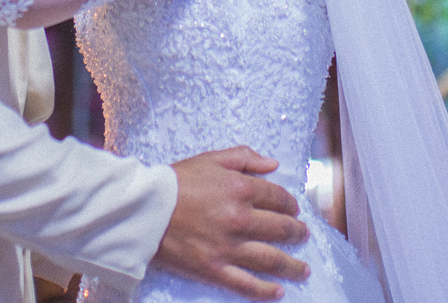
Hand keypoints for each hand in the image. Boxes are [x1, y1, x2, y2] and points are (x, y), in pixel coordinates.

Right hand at [155, 147, 309, 300]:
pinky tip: (278, 291)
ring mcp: (229, 247)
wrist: (145, 209)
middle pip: (280, 229)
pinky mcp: (215, 269)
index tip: (293, 209)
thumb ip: (244, 158)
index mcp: (240, 188)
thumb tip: (273, 164)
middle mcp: (240, 219)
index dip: (290, 204)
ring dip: (292, 265)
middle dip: (297, 233)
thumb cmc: (176, 181)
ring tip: (303, 269)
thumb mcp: (211, 159)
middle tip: (302, 235)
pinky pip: (247, 284)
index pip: (278, 198)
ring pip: (271, 259)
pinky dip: (266, 291)